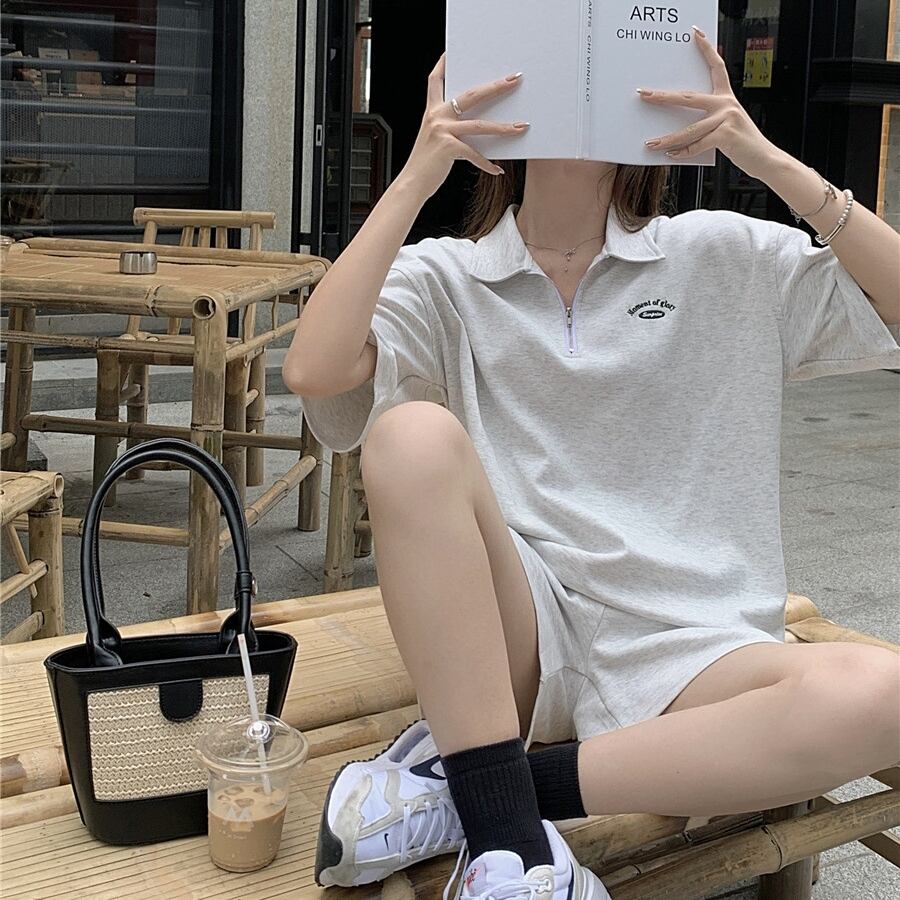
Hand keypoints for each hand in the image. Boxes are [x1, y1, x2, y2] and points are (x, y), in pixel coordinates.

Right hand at [399, 54, 528, 199]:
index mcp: (432, 112)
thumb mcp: (434, 139)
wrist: (411, 183)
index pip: (435, 81)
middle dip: (495, 86)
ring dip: (503, 127)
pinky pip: (474, 154)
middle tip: (514, 80)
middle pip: (470, 95)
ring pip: (479, 125)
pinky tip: (497, 170)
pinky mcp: (448, 148)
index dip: (443, 65)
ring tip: (521, 127)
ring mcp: (442, 131)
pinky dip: (487, 164)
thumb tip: (476, 126)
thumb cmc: (425, 164)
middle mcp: (437, 117)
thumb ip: (450, 128)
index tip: (451, 53)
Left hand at [638, 27, 776, 178]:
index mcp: (727, 98)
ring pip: (689, 129)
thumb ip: (708, 122)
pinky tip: (671, 154)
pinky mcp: (725, 135)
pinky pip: (698, 144)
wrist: (765, 158)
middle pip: (688, 97)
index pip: (716, 67)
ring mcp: (726, 119)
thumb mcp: (726, 126)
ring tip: (651, 144)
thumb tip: (680, 129)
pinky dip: (683, 152)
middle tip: (645, 95)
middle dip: (663, 97)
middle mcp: (726, 104)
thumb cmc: (744, 143)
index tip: (696, 35)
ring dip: (667, 138)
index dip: (707, 50)